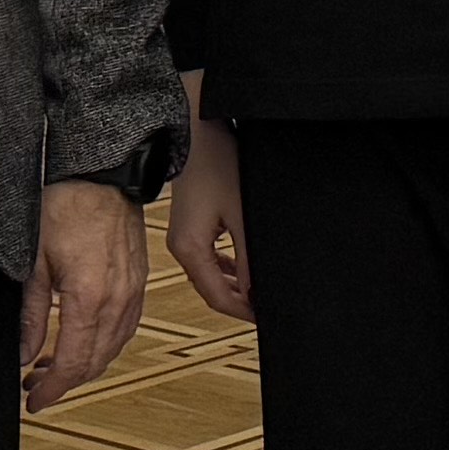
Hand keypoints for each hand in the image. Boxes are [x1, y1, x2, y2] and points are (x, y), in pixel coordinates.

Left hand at [25, 177, 151, 411]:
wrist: (102, 175)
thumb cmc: (65, 207)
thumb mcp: (34, 262)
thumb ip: (31, 314)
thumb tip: (24, 354)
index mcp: (89, 297)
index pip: (72, 362)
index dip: (52, 389)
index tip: (34, 401)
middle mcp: (118, 300)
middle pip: (95, 362)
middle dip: (64, 381)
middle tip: (35, 385)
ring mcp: (133, 292)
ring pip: (112, 349)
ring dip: (84, 365)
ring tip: (52, 365)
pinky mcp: (139, 283)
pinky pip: (125, 329)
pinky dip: (104, 345)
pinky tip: (83, 341)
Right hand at [167, 113, 250, 321]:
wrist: (195, 131)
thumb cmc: (217, 163)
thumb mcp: (241, 213)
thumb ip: (249, 255)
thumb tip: (257, 289)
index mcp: (190, 249)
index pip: (217, 297)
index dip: (243, 311)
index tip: (266, 318)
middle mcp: (181, 248)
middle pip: (212, 290)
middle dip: (240, 301)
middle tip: (267, 308)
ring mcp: (182, 237)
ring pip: (210, 275)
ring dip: (234, 285)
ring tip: (260, 293)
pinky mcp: (188, 226)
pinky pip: (207, 259)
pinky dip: (225, 269)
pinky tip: (244, 269)